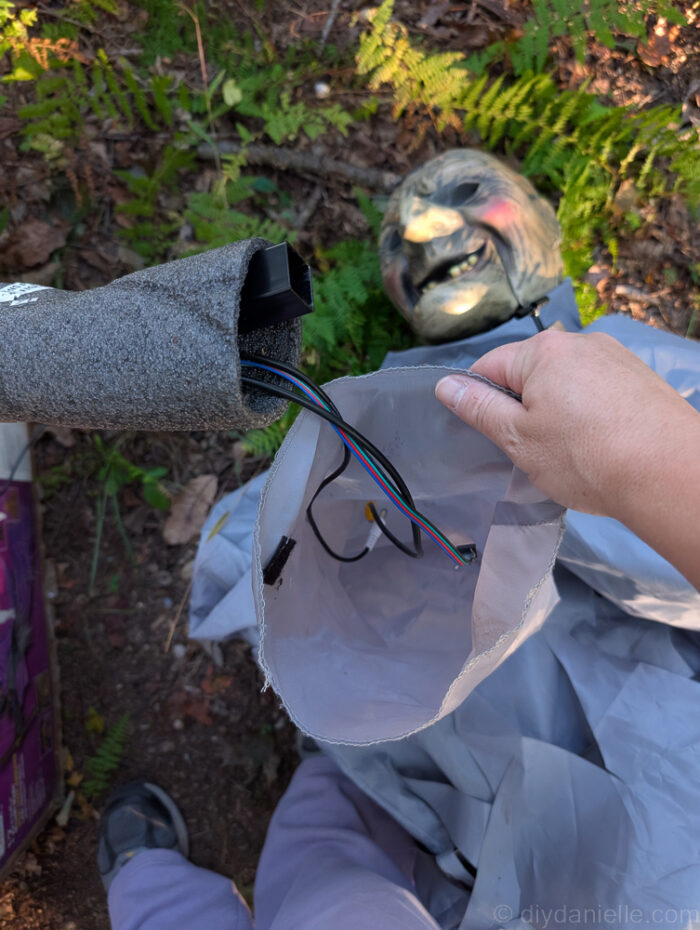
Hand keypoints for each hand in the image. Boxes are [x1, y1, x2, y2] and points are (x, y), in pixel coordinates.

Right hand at [435, 329, 699, 588]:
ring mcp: (616, 356)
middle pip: (530, 373)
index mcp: (543, 350)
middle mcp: (581, 341)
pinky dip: (591, 413)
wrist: (669, 474)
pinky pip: (597, 390)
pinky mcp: (641, 377)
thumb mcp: (517, 438)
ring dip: (559, 411)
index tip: (494, 436)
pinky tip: (601, 444)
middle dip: (524, 407)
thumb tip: (445, 384)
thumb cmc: (584, 457)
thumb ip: (478, 408)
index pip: (489, 367)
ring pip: (566, 383)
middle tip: (535, 450)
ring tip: (573, 451)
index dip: (481, 402)